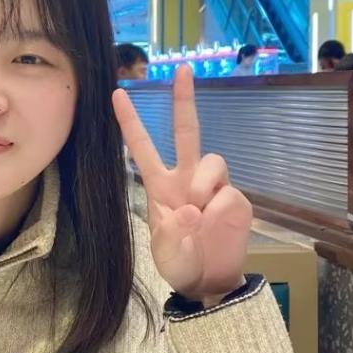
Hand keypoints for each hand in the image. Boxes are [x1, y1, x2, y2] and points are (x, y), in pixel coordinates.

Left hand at [113, 64, 250, 302]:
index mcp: (160, 185)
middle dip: (184, 98)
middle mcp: (187, 178)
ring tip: (198, 209)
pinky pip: (228, 192)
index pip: (143, 147)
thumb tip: (192, 208)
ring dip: (202, 182)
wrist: (209, 283)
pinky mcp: (235, 200)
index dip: (131, 122)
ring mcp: (213, 186)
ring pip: (212, 160)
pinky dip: (218, 209)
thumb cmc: (180, 261)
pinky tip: (213, 225)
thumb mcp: (165, 250)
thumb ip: (172, 230)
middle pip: (188, 130)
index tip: (116, 93)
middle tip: (182, 69)